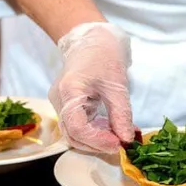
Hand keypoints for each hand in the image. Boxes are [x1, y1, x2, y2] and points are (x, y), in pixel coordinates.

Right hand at [49, 22, 134, 152]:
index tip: (118, 144)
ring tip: (118, 136)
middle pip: (73, 135)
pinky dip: (94, 132)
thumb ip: (121, 115)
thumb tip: (127, 140)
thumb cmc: (104, 56)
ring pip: (74, 134)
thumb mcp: (117, 85)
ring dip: (96, 141)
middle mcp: (59, 100)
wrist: (92, 40)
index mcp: (69, 91)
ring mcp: (60, 104)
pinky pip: (78, 126)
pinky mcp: (67, 106)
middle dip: (97, 145)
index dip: (97, 141)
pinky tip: (111, 129)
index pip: (77, 127)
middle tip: (120, 145)